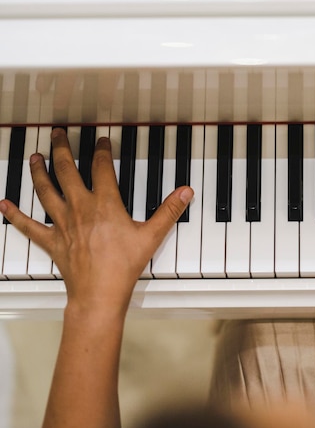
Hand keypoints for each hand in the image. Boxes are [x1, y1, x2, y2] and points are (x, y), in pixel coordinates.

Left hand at [0, 128, 192, 313]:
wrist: (99, 293)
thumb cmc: (124, 266)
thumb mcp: (152, 235)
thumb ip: (169, 211)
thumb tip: (185, 192)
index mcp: (104, 204)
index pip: (101, 168)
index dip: (101, 151)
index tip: (100, 141)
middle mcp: (80, 208)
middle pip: (66, 171)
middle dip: (61, 149)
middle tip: (57, 134)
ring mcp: (63, 223)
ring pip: (45, 191)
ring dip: (38, 171)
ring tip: (34, 157)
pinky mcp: (52, 240)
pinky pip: (28, 225)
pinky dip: (14, 214)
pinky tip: (3, 204)